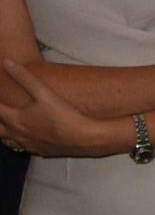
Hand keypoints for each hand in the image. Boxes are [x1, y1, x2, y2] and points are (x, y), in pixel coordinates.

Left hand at [0, 62, 121, 157]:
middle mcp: (19, 134)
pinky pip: (27, 149)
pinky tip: (31, 138)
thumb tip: (7, 62)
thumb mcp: (44, 92)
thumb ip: (24, 77)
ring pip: (10, 142)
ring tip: (9, 127)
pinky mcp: (42, 152)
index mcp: (16, 119)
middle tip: (3, 114)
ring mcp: (30, 145)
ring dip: (7, 134)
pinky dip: (23, 142)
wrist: (86, 138)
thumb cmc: (64, 115)